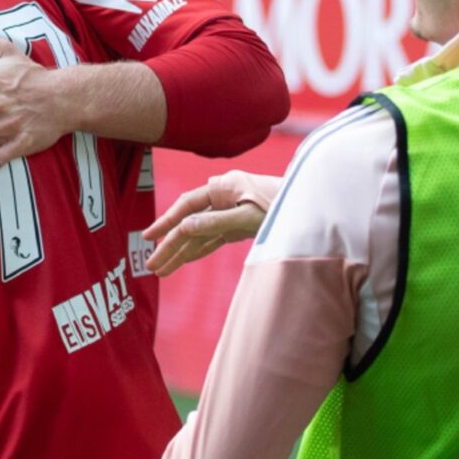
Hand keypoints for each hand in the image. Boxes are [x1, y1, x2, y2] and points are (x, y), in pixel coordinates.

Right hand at [144, 171, 282, 274]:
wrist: (310, 206)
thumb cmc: (282, 206)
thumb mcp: (249, 216)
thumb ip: (216, 221)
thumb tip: (184, 227)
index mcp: (223, 187)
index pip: (187, 205)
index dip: (166, 221)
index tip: (148, 237)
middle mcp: (223, 198)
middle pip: (190, 223)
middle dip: (170, 245)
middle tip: (150, 265)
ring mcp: (230, 212)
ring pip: (199, 234)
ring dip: (181, 252)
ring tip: (161, 271)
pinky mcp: (238, 225)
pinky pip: (213, 240)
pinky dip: (198, 251)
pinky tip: (183, 261)